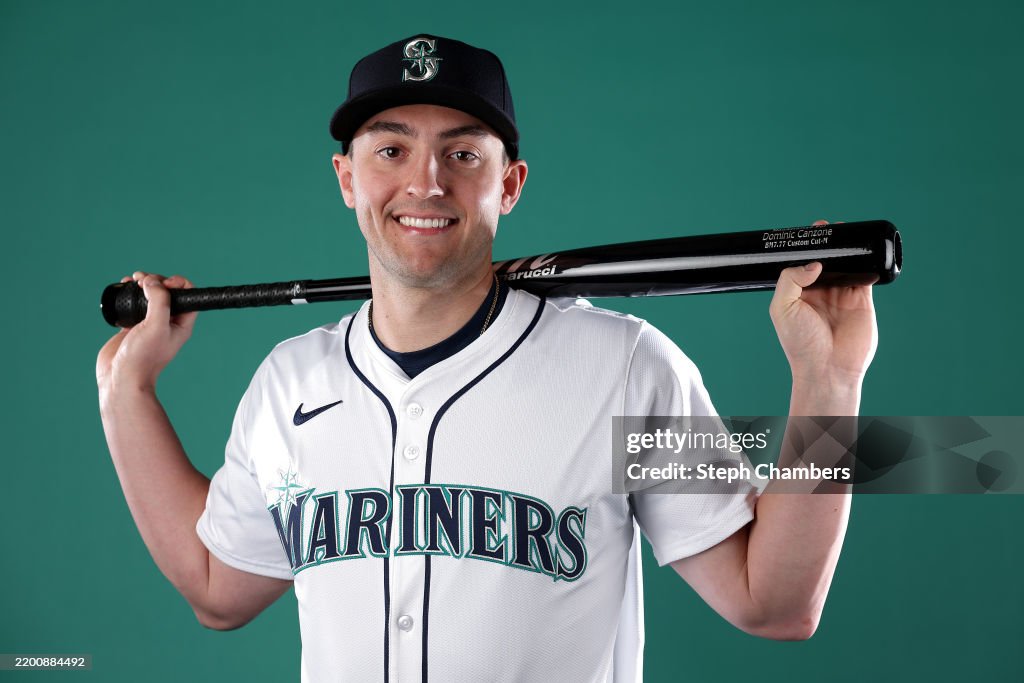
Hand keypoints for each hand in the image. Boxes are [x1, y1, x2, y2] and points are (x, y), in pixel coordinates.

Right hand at [96, 272, 197, 393]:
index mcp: (181, 324)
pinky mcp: (132, 327)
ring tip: (132, 279)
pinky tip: (123, 289)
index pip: (187, 295)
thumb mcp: (156, 326)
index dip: (177, 283)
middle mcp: (167, 323)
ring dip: (143, 284)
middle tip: (142, 280)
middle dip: (156, 280)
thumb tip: (152, 281)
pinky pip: (134, 304)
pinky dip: (130, 293)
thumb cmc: (143, 357)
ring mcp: (149, 325)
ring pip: (150, 296)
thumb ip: (159, 301)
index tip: (162, 283)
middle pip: (168, 292)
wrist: (121, 379)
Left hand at [769, 221, 877, 387]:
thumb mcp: (783, 308)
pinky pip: (866, 275)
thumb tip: (814, 262)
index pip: (802, 263)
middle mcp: (820, 291)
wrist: (828, 368)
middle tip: (827, 227)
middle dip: (827, 243)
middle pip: (825, 259)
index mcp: (798, 292)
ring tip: (846, 230)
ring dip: (846, 248)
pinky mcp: (861, 299)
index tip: (808, 232)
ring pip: (845, 263)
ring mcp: (842, 294)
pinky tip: (864, 248)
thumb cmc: (800, 344)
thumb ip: (790, 281)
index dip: (805, 247)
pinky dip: (866, 261)